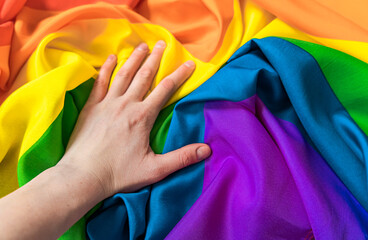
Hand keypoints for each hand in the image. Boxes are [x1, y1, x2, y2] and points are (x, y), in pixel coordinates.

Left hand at [58, 41, 210, 197]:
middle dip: (155, 58)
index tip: (189, 63)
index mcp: (142, 116)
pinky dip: (106, 69)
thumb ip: (182, 158)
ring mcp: (107, 103)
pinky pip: (99, 82)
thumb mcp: (155, 169)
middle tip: (162, 43)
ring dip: (134, 59)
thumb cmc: (119, 173)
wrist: (84, 176)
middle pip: (144, 75)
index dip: (179, 75)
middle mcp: (126, 104)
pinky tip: (111, 58)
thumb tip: (207, 150)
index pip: (165, 89)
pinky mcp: (91, 107)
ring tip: (142, 46)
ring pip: (123, 74)